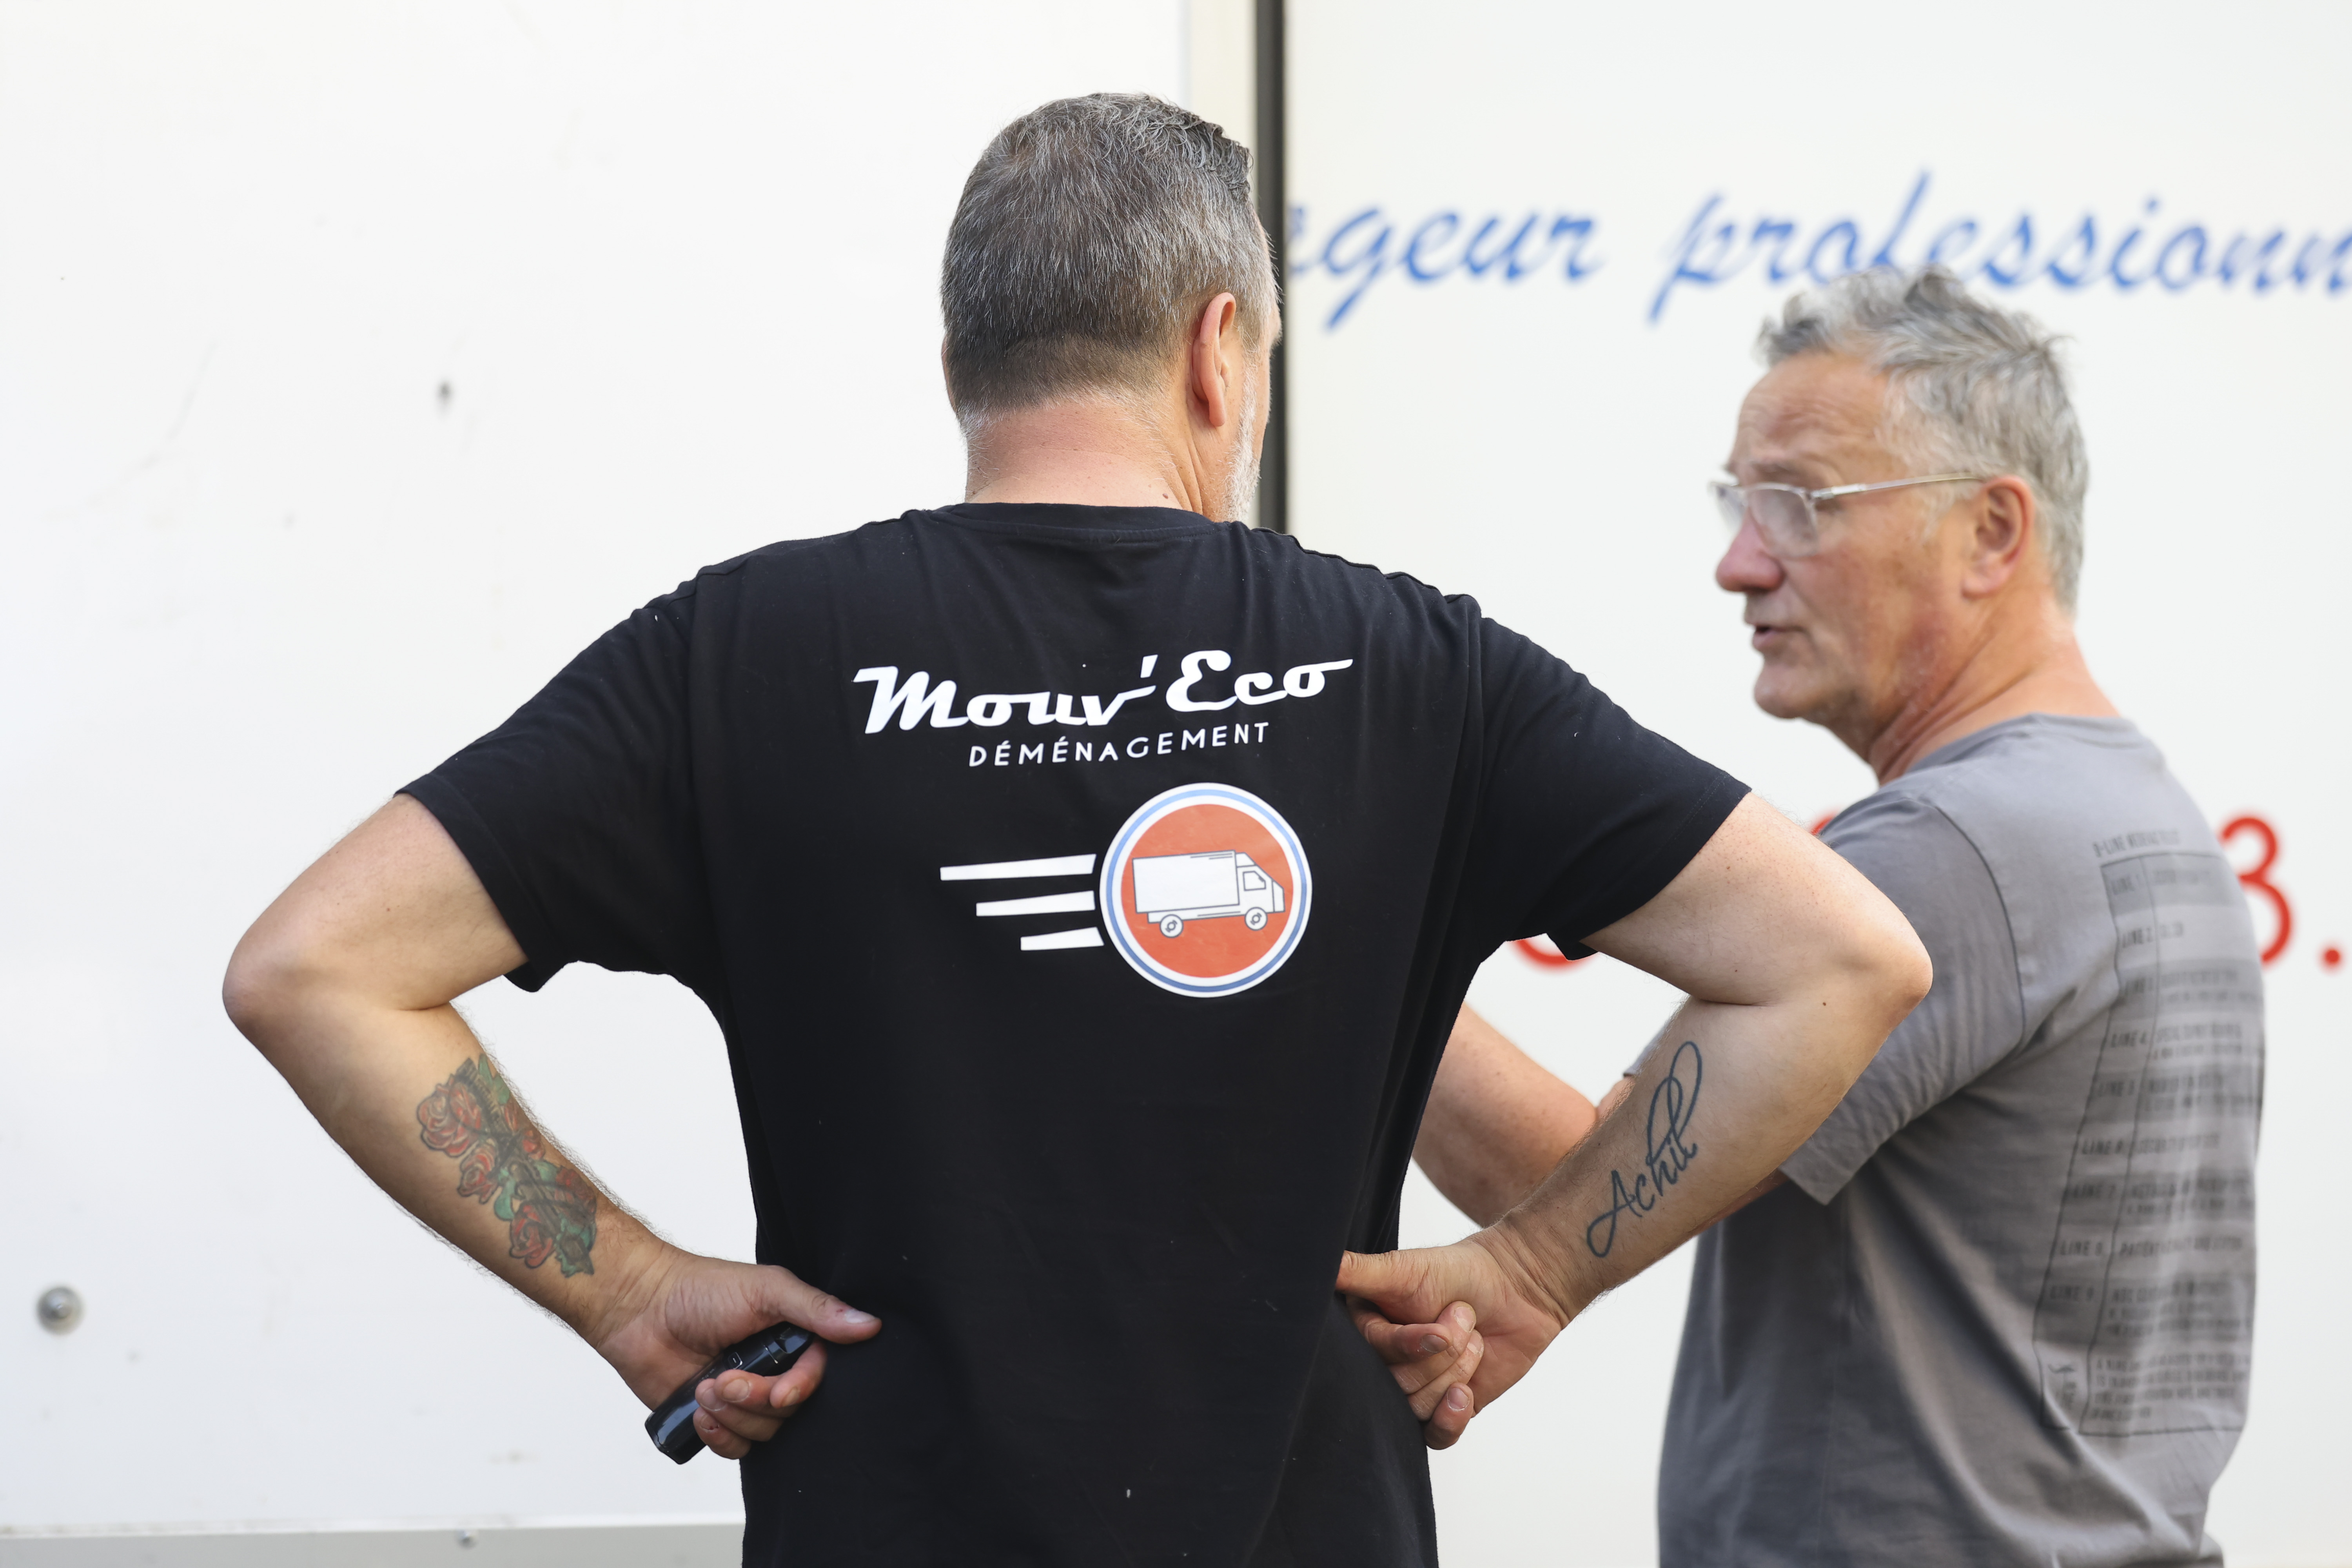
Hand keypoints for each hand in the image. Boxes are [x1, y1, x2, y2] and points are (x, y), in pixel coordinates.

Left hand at [594, 1249, 880, 1460]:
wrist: (639, 1309)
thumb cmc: (699, 1290)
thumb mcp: (767, 1290)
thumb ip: (817, 1310)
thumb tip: (869, 1325)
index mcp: (792, 1336)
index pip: (819, 1376)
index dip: (801, 1389)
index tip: (780, 1390)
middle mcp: (773, 1368)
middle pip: (790, 1411)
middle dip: (756, 1400)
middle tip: (725, 1379)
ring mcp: (745, 1396)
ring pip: (763, 1433)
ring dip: (732, 1414)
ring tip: (704, 1387)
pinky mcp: (717, 1419)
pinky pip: (735, 1448)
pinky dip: (717, 1435)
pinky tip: (698, 1410)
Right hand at [1336, 1230, 1571, 1443]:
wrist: (1516, 1288)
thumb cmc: (1457, 1271)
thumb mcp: (1402, 1269)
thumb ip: (1356, 1271)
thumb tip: (1318, 1264)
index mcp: (1366, 1331)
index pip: (1372, 1354)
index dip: (1409, 1346)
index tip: (1441, 1330)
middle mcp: (1384, 1363)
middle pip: (1397, 1385)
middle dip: (1442, 1355)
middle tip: (1464, 1319)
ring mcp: (1414, 1389)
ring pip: (1418, 1407)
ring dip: (1456, 1372)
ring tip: (1473, 1339)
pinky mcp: (1442, 1410)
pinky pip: (1435, 1436)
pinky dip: (1452, 1417)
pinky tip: (1467, 1392)